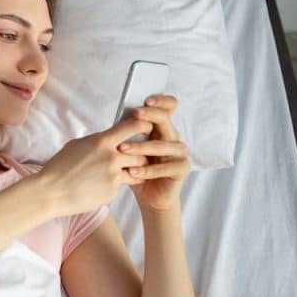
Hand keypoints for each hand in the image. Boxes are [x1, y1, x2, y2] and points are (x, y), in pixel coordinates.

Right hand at [38, 117, 153, 216]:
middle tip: (134, 158)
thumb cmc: (59, 167)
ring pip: (137, 172)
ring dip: (133, 172)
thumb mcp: (76, 145)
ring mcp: (113, 177)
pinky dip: (113, 186)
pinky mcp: (112, 193)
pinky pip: (120, 187)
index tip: (147, 128)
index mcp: (102, 142)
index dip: (144, 126)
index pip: (133, 127)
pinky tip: (97, 186)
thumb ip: (98, 142)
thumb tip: (109, 138)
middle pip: (141, 154)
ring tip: (119, 173)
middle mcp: (112, 158)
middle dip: (140, 156)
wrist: (50, 192)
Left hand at [119, 95, 189, 211]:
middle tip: (135, 114)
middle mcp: (173, 137)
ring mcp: (180, 153)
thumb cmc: (136, 169)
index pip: (168, 108)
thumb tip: (115, 120)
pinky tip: (131, 172)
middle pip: (166, 120)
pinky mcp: (181, 169)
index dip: (161, 101)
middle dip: (150, 115)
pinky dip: (146, 170)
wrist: (149, 197)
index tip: (146, 100)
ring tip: (122, 149)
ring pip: (163, 145)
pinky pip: (165, 167)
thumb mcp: (128, 149)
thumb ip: (126, 134)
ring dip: (141, 147)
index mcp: (161, 129)